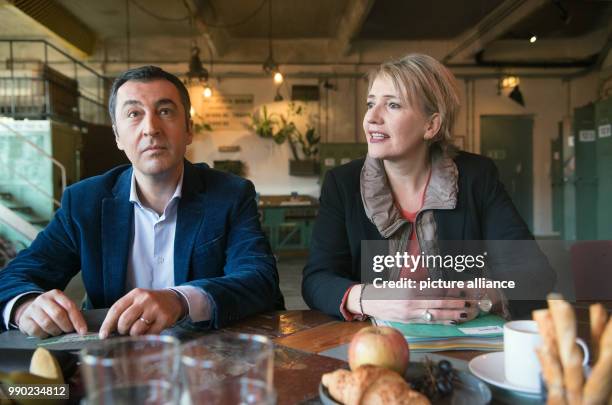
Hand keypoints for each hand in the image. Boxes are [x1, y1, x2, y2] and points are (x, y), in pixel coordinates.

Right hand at [15, 290, 86, 337]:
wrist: (30, 310)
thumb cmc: (51, 310)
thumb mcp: (62, 307)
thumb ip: (71, 314)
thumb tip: (82, 329)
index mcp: (56, 294)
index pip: (69, 306)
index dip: (77, 320)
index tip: (83, 331)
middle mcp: (43, 299)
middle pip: (58, 314)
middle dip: (66, 326)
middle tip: (68, 331)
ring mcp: (32, 308)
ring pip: (47, 323)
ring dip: (55, 331)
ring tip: (57, 332)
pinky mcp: (24, 319)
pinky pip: (36, 330)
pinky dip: (44, 335)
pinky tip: (46, 333)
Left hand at [99, 289, 185, 338]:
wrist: (173, 300)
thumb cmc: (150, 304)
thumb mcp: (137, 300)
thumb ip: (124, 311)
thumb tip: (108, 331)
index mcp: (135, 294)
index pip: (116, 309)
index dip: (107, 324)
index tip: (103, 335)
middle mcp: (145, 299)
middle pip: (125, 320)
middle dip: (122, 330)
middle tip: (125, 331)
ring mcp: (155, 309)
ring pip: (136, 330)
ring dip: (134, 334)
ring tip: (139, 330)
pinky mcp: (164, 319)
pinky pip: (149, 334)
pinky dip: (145, 337)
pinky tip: (148, 331)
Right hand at [347, 284, 477, 323]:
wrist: (370, 301)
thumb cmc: (387, 290)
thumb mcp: (404, 283)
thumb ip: (421, 286)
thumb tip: (442, 288)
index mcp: (411, 288)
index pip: (435, 289)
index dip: (451, 290)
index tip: (463, 289)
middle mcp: (411, 301)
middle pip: (438, 302)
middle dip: (456, 303)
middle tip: (470, 302)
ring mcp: (410, 313)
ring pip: (436, 313)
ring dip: (452, 314)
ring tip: (466, 313)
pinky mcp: (409, 321)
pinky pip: (429, 321)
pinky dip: (442, 321)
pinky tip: (452, 321)